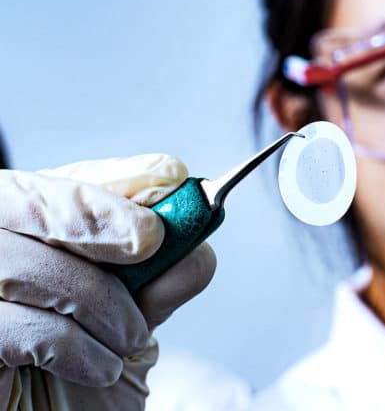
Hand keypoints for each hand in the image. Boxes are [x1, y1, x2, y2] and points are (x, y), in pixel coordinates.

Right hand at [0, 154, 216, 409]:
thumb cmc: (85, 376)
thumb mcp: (134, 320)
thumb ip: (161, 276)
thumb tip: (195, 232)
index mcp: (27, 233)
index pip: (58, 183)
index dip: (111, 178)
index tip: (170, 180)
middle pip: (20, 201)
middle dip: (92, 215)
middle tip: (149, 240)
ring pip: (20, 263)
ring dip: (95, 298)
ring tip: (131, 335)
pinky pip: (13, 325)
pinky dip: (71, 344)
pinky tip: (100, 365)